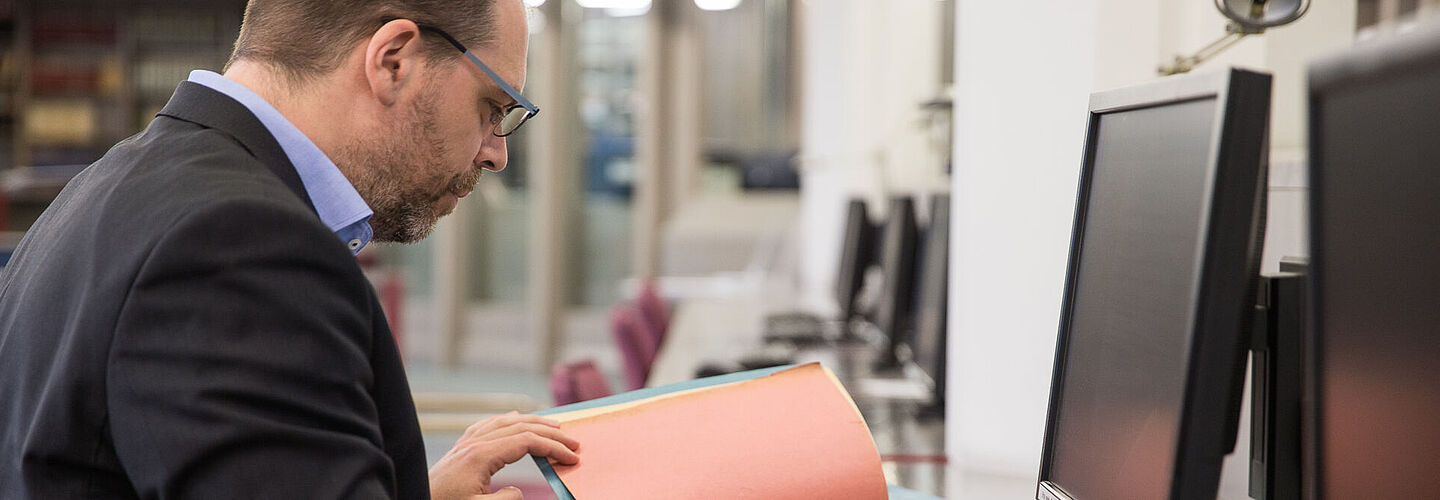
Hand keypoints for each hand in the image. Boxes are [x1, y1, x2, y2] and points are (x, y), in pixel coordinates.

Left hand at [428, 411, 580, 499]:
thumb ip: (506, 499)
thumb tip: (517, 490)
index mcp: (480, 455)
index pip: (527, 442)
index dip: (553, 448)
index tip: (572, 457)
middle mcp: (473, 443)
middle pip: (521, 427)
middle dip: (550, 433)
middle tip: (573, 442)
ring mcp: (465, 443)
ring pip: (505, 421)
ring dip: (532, 421)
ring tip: (553, 425)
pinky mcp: (459, 449)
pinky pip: (487, 424)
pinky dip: (507, 420)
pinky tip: (513, 419)